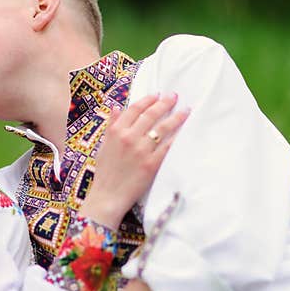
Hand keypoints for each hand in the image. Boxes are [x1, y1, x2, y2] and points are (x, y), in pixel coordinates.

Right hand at [81, 92, 188, 228]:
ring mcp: (141, 151)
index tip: (157, 95)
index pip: (134, 109)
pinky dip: (177, 137)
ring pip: (162, 128)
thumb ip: (111, 125)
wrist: (108, 195)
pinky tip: (184, 131)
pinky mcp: (152, 164)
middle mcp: (129, 138)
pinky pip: (167, 147)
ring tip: (186, 111)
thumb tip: (117, 108)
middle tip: (175, 96)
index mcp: (116, 132)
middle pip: (151, 115)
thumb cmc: (105, 172)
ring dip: (176, 117)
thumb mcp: (103, 145)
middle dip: (165, 103)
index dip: (148, 100)